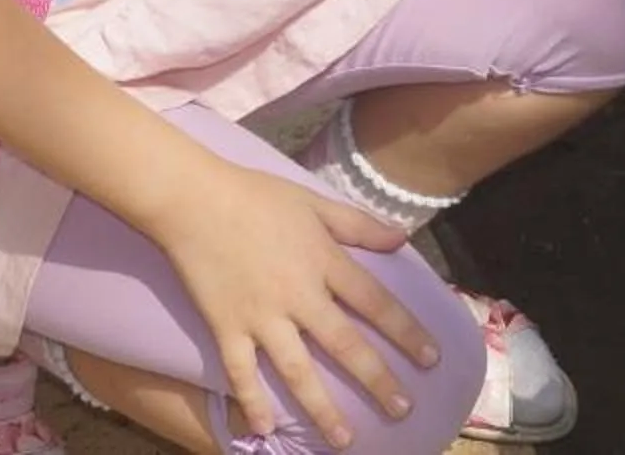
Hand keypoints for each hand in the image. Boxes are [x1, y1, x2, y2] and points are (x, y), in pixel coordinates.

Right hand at [148, 163, 442, 445]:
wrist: (193, 199)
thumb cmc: (256, 195)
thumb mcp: (314, 201)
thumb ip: (358, 224)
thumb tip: (402, 238)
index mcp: (323, 261)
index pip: (375, 303)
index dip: (406, 331)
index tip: (431, 358)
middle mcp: (298, 296)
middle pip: (345, 345)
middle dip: (376, 380)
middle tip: (402, 409)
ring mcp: (261, 317)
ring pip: (298, 371)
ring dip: (322, 408)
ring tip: (345, 439)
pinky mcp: (226, 327)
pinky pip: (241, 373)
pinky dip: (252, 402)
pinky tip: (264, 430)